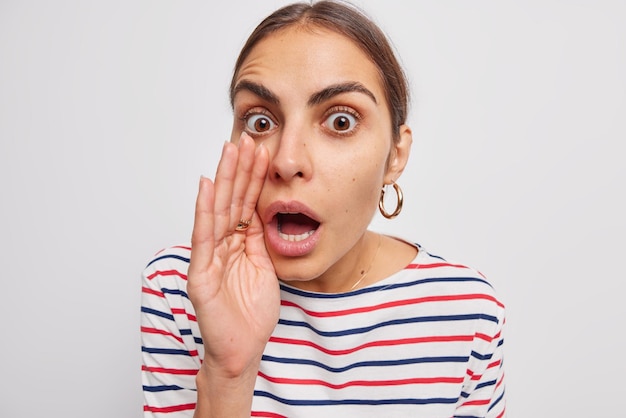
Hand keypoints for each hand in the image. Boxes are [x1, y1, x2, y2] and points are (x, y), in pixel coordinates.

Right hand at [187, 133, 279, 378]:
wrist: (242, 350)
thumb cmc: (252, 314)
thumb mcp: (265, 268)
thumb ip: (261, 241)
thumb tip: (266, 212)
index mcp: (238, 244)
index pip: (246, 204)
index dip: (253, 178)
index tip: (261, 151)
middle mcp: (221, 245)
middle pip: (231, 200)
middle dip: (239, 169)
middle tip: (247, 138)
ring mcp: (209, 257)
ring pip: (218, 210)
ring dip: (225, 179)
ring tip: (230, 150)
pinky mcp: (200, 272)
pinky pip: (204, 235)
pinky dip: (205, 209)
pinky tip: (208, 184)